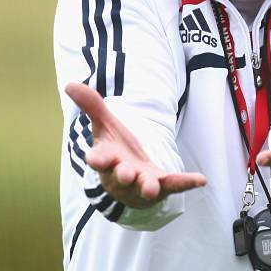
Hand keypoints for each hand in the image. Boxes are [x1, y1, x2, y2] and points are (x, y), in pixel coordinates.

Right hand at [65, 83, 205, 207]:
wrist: (131, 179)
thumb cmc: (116, 150)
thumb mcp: (105, 125)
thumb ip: (92, 106)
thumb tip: (69, 84)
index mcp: (107, 160)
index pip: (100, 160)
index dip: (98, 159)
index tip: (94, 158)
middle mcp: (123, 175)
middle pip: (121, 176)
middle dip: (124, 174)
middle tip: (127, 173)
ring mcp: (142, 183)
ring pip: (144, 186)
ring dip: (148, 186)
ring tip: (152, 187)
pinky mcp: (162, 185)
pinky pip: (175, 184)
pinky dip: (187, 182)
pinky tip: (201, 179)